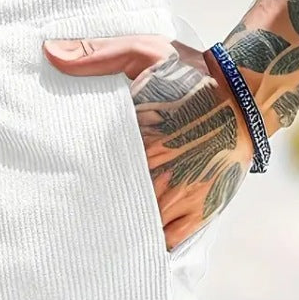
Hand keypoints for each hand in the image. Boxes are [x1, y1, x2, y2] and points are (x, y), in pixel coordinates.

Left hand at [42, 34, 254, 250]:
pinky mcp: (200, 212)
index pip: (93, 173)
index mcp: (139, 140)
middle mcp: (158, 174)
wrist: (248, 95)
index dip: (76, 184)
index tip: (59, 189)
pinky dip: (149, 247)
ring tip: (96, 237)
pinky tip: (131, 246)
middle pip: (112, 206)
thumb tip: (50, 53)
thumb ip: (96, 56)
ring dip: (119, 232)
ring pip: (138, 229)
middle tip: (69, 219)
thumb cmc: (193, 73)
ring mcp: (180, 197)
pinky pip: (167, 243)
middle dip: (93, 211)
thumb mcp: (144, 52)